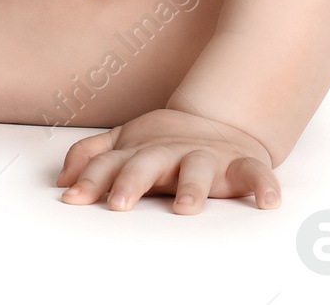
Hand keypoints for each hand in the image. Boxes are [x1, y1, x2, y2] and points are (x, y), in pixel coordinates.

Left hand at [55, 108, 280, 213]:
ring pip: (198, 170)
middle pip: (147, 164)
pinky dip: (264, 185)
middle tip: (117, 203)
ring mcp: (205, 157)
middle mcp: (170, 153)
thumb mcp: (123, 143)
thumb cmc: (163, 143)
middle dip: (131, 182)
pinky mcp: (240, 164)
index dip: (91, 179)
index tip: (73, 198)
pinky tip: (269, 203)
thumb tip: (61, 180)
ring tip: (185, 207)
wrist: (218, 122)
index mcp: (140, 151)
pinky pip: (256, 174)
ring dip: (192, 188)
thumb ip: (92, 156)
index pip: (109, 164)